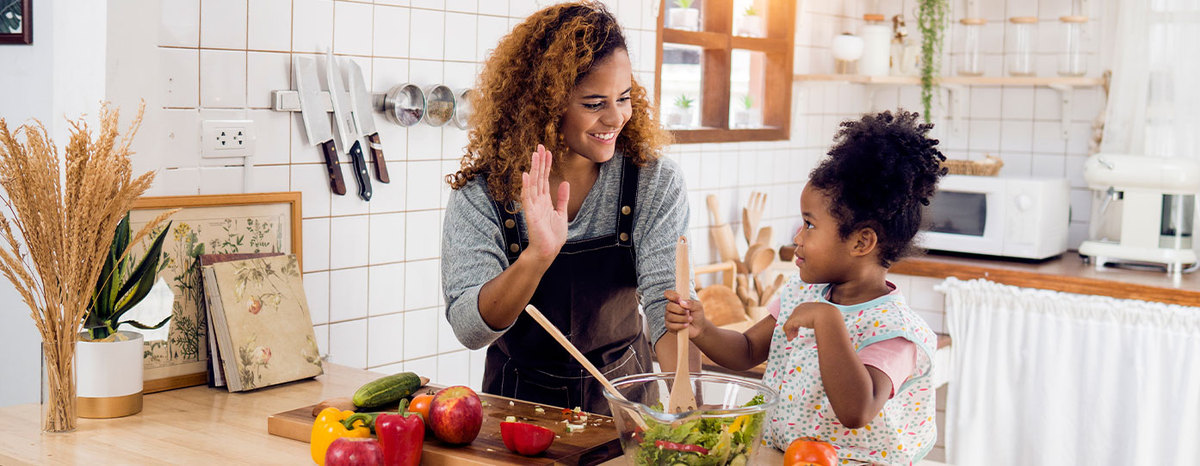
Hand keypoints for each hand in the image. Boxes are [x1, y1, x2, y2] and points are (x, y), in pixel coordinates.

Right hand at [520, 144, 569, 263]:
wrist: (548, 251)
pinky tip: (526, 175)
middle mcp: (537, 201)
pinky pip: (527, 197)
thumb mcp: (562, 213)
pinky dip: (526, 186)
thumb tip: (564, 182)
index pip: (544, 178)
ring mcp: (533, 206)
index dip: (546, 165)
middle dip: (540, 162)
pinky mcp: (530, 214)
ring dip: (534, 169)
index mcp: (545, 200)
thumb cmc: (553, 235)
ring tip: (535, 155)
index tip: (547, 151)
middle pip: (538, 177)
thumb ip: (562, 198)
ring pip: (533, 183)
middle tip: (540, 146)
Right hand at [663, 289, 707, 339]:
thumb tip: (682, 302)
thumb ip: (691, 303)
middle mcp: (671, 308)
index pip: (668, 294)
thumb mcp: (698, 306)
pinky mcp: (669, 326)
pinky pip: (671, 325)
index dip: (672, 295)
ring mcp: (669, 317)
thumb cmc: (697, 314)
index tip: (680, 299)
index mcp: (676, 300)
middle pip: (669, 306)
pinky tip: (686, 325)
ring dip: (682, 318)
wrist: (699, 327)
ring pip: (670, 316)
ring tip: (690, 319)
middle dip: (680, 310)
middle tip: (688, 312)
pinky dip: (680, 325)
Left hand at [782, 302, 838, 340]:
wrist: (827, 316)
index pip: (801, 314)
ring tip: (791, 338)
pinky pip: (788, 326)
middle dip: (794, 327)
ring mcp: (797, 313)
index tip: (800, 328)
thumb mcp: (825, 319)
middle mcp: (801, 308)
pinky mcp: (794, 319)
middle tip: (795, 335)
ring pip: (790, 323)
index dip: (800, 322)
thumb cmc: (830, 318)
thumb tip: (825, 328)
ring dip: (790, 331)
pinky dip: (788, 333)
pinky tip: (790, 339)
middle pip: (794, 318)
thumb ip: (823, 322)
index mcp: (809, 306)